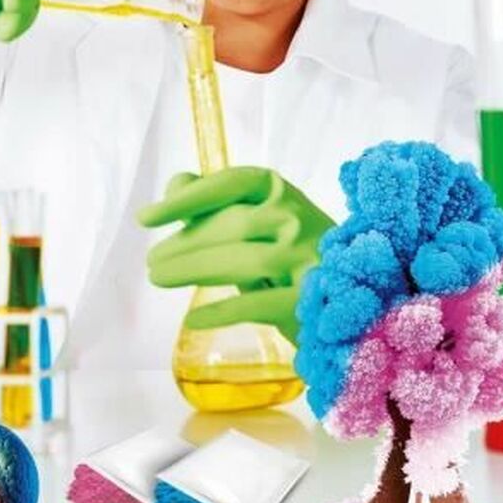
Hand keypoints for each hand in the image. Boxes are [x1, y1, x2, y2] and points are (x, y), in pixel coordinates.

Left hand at [139, 166, 334, 342]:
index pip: (230, 183)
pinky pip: (259, 303)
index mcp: (281, 192)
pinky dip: (222, 311)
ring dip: (193, 269)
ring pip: (242, 260)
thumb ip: (217, 204)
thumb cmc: (291, 254)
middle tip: (152, 263)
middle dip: (184, 243)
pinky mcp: (313, 298)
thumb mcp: (257, 222)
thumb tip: (176, 183)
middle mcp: (298, 217)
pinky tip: (193, 319)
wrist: (356, 298)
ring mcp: (309, 257)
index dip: (187, 198)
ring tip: (159, 279)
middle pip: (231, 224)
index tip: (146, 218)